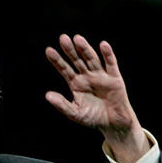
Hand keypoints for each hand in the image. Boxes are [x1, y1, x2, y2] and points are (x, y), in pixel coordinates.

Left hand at [45, 34, 149, 162]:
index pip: (64, 69)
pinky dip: (108, 54)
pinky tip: (103, 45)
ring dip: (85, 49)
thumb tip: (47, 95)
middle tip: (63, 38)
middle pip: (77, 61)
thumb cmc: (92, 118)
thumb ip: (62, 104)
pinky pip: (111, 64)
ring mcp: (100, 76)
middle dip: (70, 50)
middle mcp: (87, 77)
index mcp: (76, 83)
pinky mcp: (114, 78)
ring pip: (92, 59)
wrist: (112, 124)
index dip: (57, 60)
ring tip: (77, 39)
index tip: (49, 50)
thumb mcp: (74, 113)